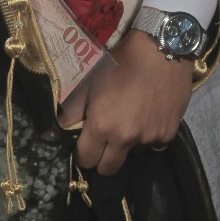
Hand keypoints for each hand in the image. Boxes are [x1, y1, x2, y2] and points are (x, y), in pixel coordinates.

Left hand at [69, 31, 193, 177]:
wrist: (161, 51)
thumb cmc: (120, 64)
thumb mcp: (88, 84)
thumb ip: (70, 113)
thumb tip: (51, 134)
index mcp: (102, 127)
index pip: (86, 160)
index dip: (83, 155)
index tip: (85, 146)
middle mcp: (125, 139)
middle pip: (108, 169)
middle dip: (102, 160)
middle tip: (104, 143)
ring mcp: (149, 139)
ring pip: (132, 155)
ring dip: (127, 146)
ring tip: (130, 121)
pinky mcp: (168, 134)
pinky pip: (152, 144)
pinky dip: (147, 136)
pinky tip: (148, 116)